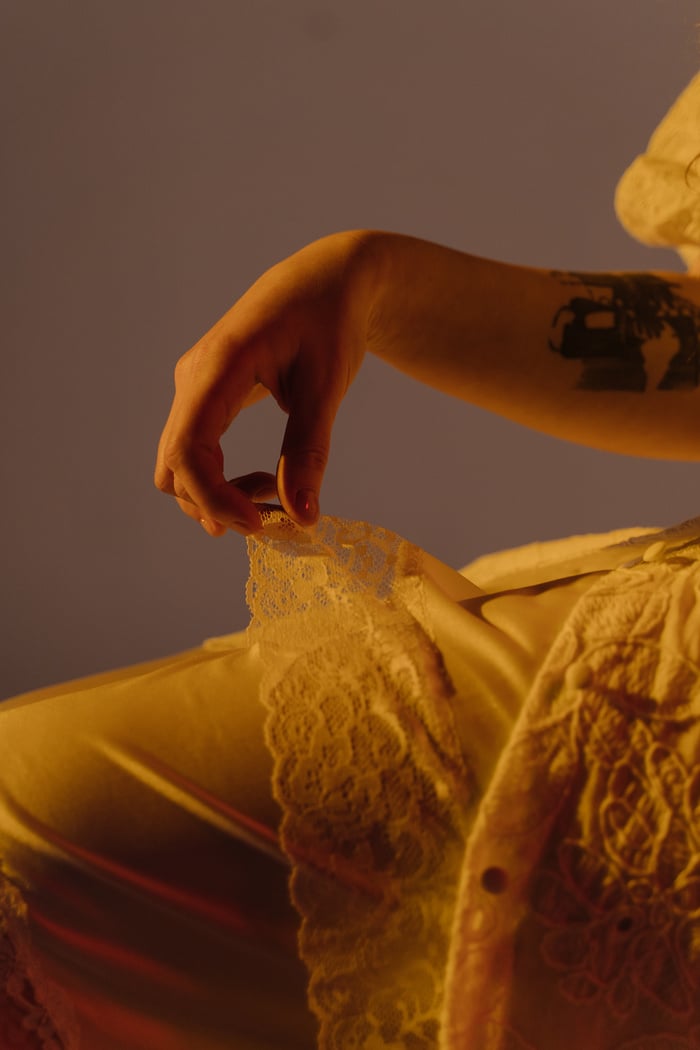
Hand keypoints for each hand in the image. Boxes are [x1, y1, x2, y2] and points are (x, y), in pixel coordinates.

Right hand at [154, 231, 382, 534]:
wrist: (327, 281)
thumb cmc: (330, 321)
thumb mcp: (326, 387)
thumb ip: (309, 451)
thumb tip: (303, 518)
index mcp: (218, 367)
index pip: (188, 450)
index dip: (214, 499)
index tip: (260, 525)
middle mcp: (193, 378)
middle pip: (173, 466)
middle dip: (217, 503)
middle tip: (276, 515)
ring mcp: (194, 387)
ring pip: (179, 464)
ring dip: (218, 494)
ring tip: (278, 492)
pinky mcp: (204, 396)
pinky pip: (195, 451)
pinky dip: (222, 479)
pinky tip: (269, 479)